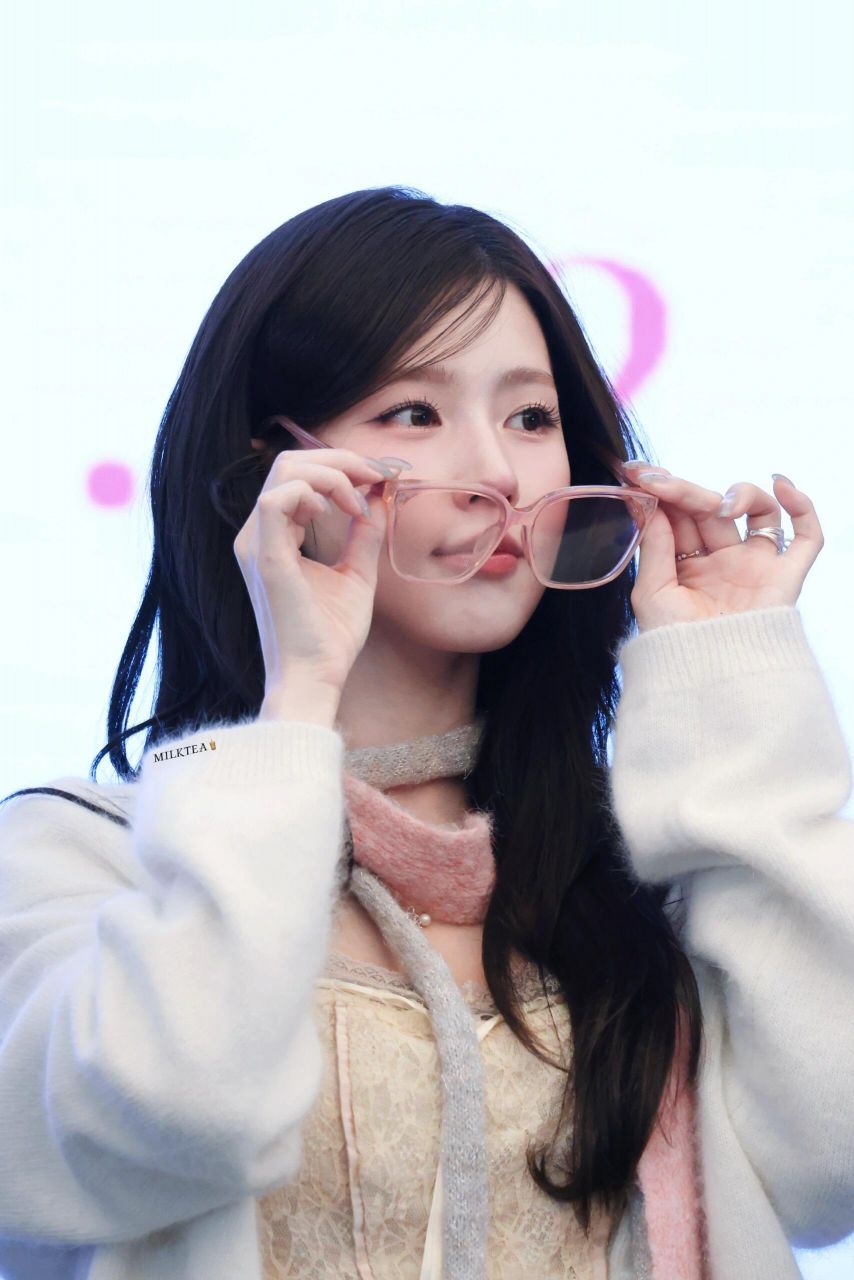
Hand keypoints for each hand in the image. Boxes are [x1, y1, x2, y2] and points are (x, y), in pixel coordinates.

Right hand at [233, 448, 402, 697]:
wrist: (316, 676)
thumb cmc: (330, 635)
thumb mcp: (357, 573)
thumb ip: (364, 534)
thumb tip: (379, 496)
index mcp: (275, 536)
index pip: (299, 475)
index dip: (342, 466)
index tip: (382, 478)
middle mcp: (258, 534)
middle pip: (290, 462)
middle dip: (341, 459)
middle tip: (379, 476)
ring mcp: (256, 544)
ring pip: (284, 470)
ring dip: (333, 473)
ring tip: (361, 502)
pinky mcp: (264, 557)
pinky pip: (277, 499)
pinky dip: (316, 492)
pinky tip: (343, 513)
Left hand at [620, 464, 823, 632]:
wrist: (707, 679)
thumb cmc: (673, 645)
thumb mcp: (652, 592)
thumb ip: (655, 545)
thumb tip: (651, 502)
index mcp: (688, 565)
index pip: (680, 516)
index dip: (664, 491)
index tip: (638, 472)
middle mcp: (723, 562)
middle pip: (711, 508)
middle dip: (685, 490)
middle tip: (658, 480)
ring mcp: (755, 567)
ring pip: (758, 511)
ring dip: (740, 493)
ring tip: (720, 506)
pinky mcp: (785, 577)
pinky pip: (807, 536)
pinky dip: (802, 507)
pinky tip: (782, 486)